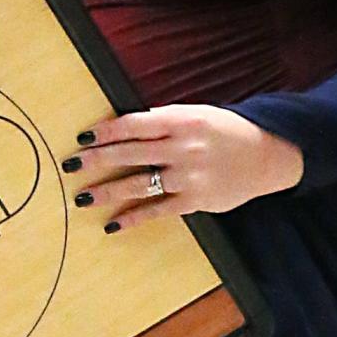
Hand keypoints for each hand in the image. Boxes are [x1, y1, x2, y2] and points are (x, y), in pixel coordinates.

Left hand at [67, 105, 303, 232]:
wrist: (266, 156)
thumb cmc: (225, 131)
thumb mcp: (196, 113)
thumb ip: (163, 119)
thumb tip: (125, 125)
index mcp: (181, 121)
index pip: (134, 125)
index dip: (106, 132)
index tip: (83, 138)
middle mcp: (183, 148)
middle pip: (130, 154)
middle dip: (96, 160)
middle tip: (70, 165)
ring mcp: (189, 177)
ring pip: (139, 184)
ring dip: (107, 192)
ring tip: (82, 197)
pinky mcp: (195, 201)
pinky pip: (158, 210)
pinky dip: (134, 217)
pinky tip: (113, 223)